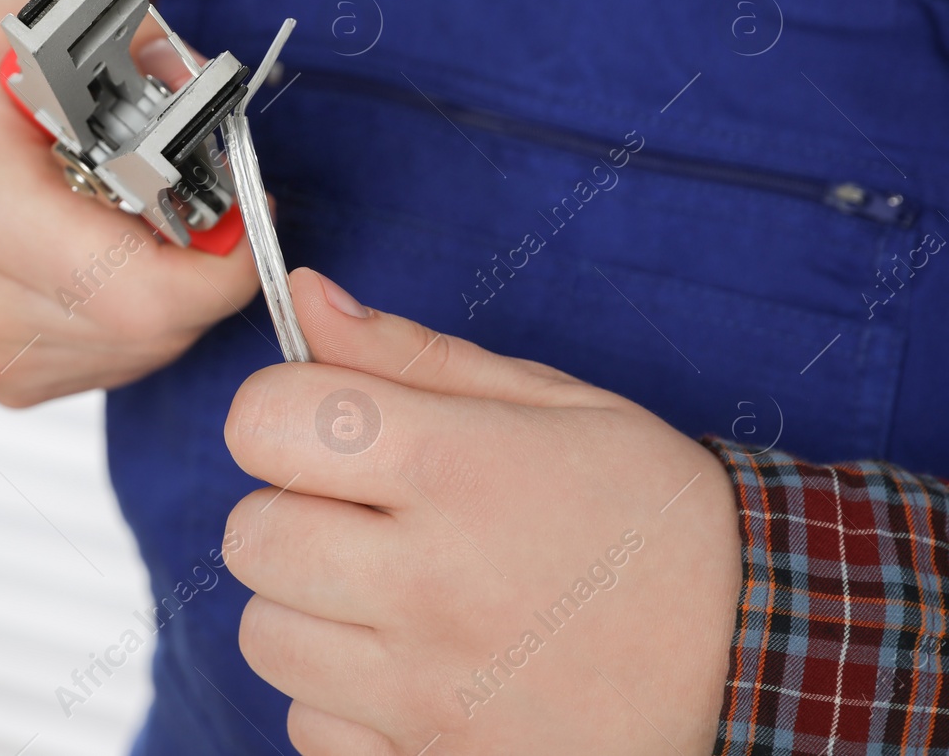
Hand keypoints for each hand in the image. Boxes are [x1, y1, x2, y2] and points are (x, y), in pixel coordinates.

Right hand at [0, 0, 259, 405]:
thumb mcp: (22, 12)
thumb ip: (127, 38)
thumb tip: (208, 97)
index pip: (144, 291)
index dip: (222, 261)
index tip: (247, 203)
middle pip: (157, 326)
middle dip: (209, 269)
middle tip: (208, 204)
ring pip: (145, 351)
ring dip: (176, 292)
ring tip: (144, 220)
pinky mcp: (6, 382)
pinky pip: (115, 363)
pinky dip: (138, 317)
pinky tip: (106, 256)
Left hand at [224, 268, 741, 754]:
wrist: (757, 655)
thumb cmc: (649, 516)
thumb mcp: (550, 403)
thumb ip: (411, 354)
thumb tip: (303, 296)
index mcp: (460, 467)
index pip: (267, 420)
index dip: (280, 411)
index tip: (322, 424)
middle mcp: (433, 581)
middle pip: (252, 532)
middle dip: (290, 508)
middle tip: (364, 511)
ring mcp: (429, 690)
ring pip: (265, 634)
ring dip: (307, 606)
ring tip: (389, 591)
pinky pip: (309, 723)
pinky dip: (339, 695)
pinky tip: (409, 665)